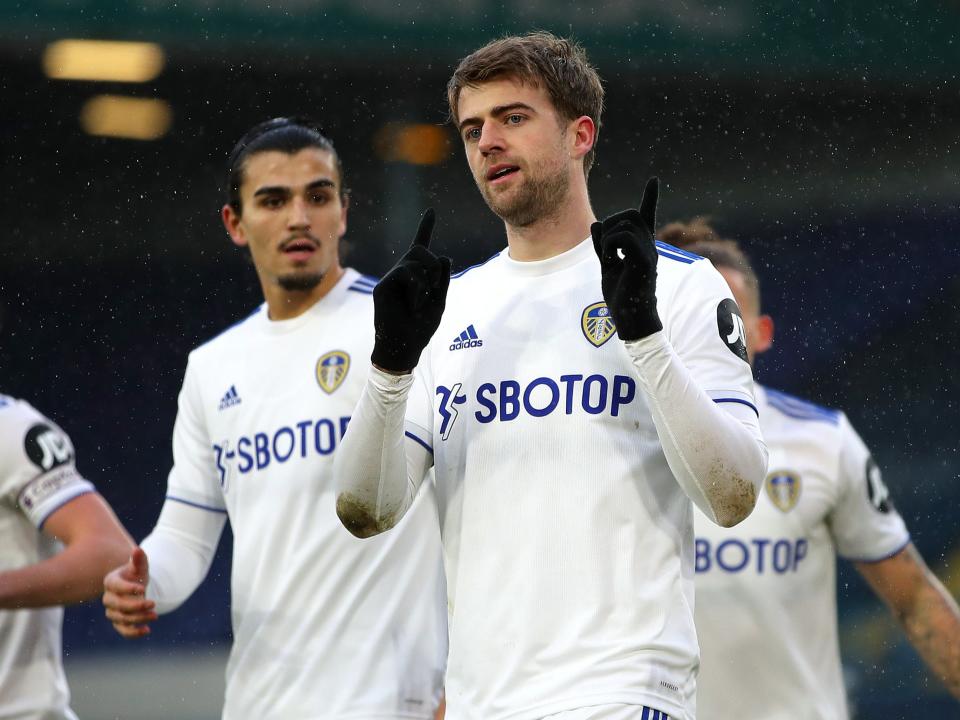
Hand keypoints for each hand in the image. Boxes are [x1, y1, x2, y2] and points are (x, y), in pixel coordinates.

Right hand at [102, 547, 155, 638]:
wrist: (138, 588)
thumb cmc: (137, 575)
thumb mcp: (140, 567)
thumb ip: (139, 559)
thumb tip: (137, 549)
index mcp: (111, 581)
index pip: (116, 586)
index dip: (128, 588)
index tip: (143, 588)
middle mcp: (108, 598)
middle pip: (118, 605)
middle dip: (136, 606)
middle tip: (153, 603)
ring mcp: (113, 611)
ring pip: (122, 619)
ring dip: (138, 619)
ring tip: (155, 615)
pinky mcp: (119, 623)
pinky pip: (123, 631)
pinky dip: (133, 633)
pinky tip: (147, 631)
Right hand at [371, 209, 450, 372]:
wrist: (404, 347)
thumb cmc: (421, 328)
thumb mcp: (439, 301)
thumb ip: (443, 279)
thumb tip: (445, 256)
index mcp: (417, 276)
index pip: (420, 246)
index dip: (425, 227)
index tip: (431, 210)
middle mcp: (402, 273)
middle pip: (419, 249)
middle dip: (433, 264)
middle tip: (435, 285)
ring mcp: (391, 279)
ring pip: (414, 259)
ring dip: (427, 279)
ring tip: (422, 301)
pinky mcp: (383, 287)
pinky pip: (405, 273)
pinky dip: (417, 288)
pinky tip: (414, 304)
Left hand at [590, 177, 662, 341]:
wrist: (630, 318)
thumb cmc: (621, 296)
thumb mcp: (607, 266)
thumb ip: (602, 247)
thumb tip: (596, 225)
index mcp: (641, 246)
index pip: (647, 216)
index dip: (650, 198)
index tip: (654, 180)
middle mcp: (648, 245)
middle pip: (630, 214)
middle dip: (611, 222)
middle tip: (604, 246)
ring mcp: (648, 252)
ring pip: (626, 224)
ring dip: (608, 237)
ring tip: (607, 257)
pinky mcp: (644, 261)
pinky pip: (625, 238)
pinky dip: (610, 245)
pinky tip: (609, 260)